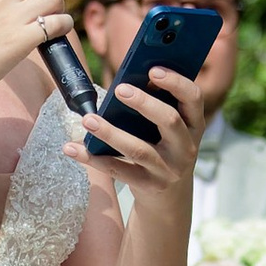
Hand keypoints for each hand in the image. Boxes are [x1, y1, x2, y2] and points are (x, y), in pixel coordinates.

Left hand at [79, 61, 205, 200]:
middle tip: (120, 89)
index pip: (193, 98)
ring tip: (88, 120)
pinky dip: (93, 159)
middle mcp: (186, 147)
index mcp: (194, 125)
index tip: (153, 70)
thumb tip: (124, 83)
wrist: (170, 196)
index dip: (176, 82)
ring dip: (111, 133)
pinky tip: (72, 148)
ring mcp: (168, 169)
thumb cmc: (163, 148)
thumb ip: (156, 105)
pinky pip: (118, 170)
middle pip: (169, 121)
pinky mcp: (149, 186)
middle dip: (144, 103)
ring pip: (138, 149)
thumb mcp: (170, 129)